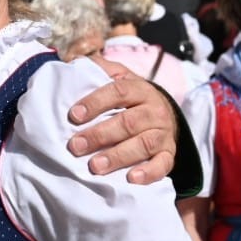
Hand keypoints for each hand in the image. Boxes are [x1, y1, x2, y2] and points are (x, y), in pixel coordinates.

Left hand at [66, 66, 176, 184]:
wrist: (163, 113)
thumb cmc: (130, 97)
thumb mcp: (118, 77)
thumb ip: (98, 69)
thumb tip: (71, 62)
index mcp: (139, 89)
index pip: (118, 92)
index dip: (95, 103)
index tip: (73, 116)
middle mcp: (154, 111)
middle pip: (128, 123)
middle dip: (100, 135)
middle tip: (75, 146)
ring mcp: (163, 133)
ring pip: (143, 144)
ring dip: (118, 156)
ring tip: (95, 166)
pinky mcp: (169, 153)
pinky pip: (163, 164)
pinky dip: (149, 172)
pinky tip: (131, 179)